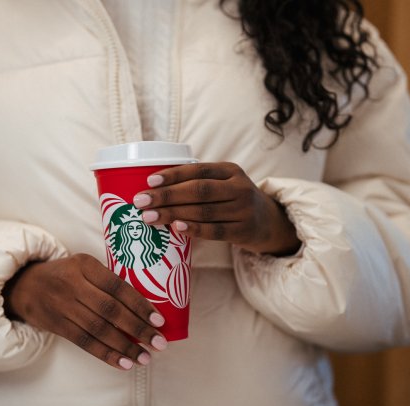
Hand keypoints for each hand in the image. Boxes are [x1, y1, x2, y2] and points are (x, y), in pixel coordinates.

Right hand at [4, 254, 167, 369]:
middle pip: (110, 310)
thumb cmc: (65, 275)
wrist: (23, 286)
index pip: (117, 286)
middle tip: (159, 343)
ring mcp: (63, 306)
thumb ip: (107, 280)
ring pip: (99, 330)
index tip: (159, 320)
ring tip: (146, 357)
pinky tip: (124, 363)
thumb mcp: (83, 266)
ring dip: (125, 346)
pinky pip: (85, 342)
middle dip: (138, 329)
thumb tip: (145, 306)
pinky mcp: (57, 325)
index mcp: (84, 265)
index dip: (139, 304)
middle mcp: (73, 284)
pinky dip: (107, 354)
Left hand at [133, 162, 300, 255]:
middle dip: (166, 196)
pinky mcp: (243, 231)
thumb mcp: (224, 183)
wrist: (269, 222)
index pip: (198, 170)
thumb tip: (152, 187)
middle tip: (141, 201)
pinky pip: (215, 231)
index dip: (173, 175)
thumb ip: (198, 182)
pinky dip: (194, 229)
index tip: (149, 181)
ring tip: (148, 217)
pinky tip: (176, 228)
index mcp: (230, 170)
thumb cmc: (233, 200)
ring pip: (203, 211)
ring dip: (172, 214)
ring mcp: (243, 210)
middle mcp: (239, 188)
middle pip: (198, 190)